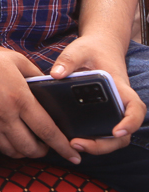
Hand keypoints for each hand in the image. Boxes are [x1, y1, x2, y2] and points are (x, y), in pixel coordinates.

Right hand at [0, 39, 79, 162]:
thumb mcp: (16, 60)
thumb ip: (36, 76)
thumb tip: (50, 89)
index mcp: (20, 98)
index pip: (47, 131)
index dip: (63, 147)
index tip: (74, 156)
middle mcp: (5, 115)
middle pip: (31, 148)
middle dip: (45, 152)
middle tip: (51, 146)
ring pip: (14, 151)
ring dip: (27, 152)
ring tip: (33, 145)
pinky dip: (10, 147)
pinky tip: (15, 139)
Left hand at [50, 34, 144, 155]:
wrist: (100, 46)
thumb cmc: (92, 48)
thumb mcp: (79, 49)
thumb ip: (68, 60)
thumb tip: (55, 75)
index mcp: (120, 88)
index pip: (135, 109)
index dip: (130, 123)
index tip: (116, 131)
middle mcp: (120, 103)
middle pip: (123, 133)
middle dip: (104, 144)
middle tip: (77, 143)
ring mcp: (112, 110)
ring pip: (114, 137)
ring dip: (97, 146)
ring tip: (72, 144)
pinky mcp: (102, 113)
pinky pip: (102, 131)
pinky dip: (91, 139)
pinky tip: (70, 138)